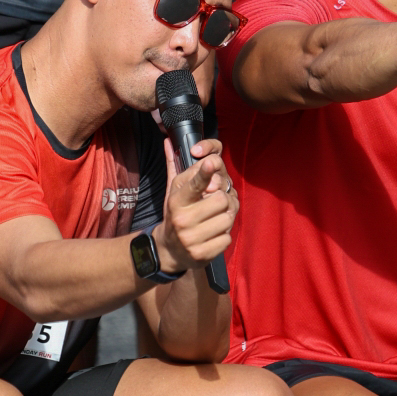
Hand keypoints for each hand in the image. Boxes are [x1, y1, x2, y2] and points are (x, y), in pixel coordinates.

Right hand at [153, 138, 238, 271]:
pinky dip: (223, 236)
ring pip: (228, 219)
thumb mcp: (173, 192)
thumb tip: (169, 141)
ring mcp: (191, 239)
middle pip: (221, 200)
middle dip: (223, 201)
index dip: (204, 172)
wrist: (169, 250)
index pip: (193, 184)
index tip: (210, 162)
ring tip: (215, 220)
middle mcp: (182, 219)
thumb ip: (175, 166)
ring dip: (226, 219)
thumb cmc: (176, 214)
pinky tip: (212, 236)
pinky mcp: (202, 254)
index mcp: (176, 200)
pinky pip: (227, 238)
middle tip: (217, 205)